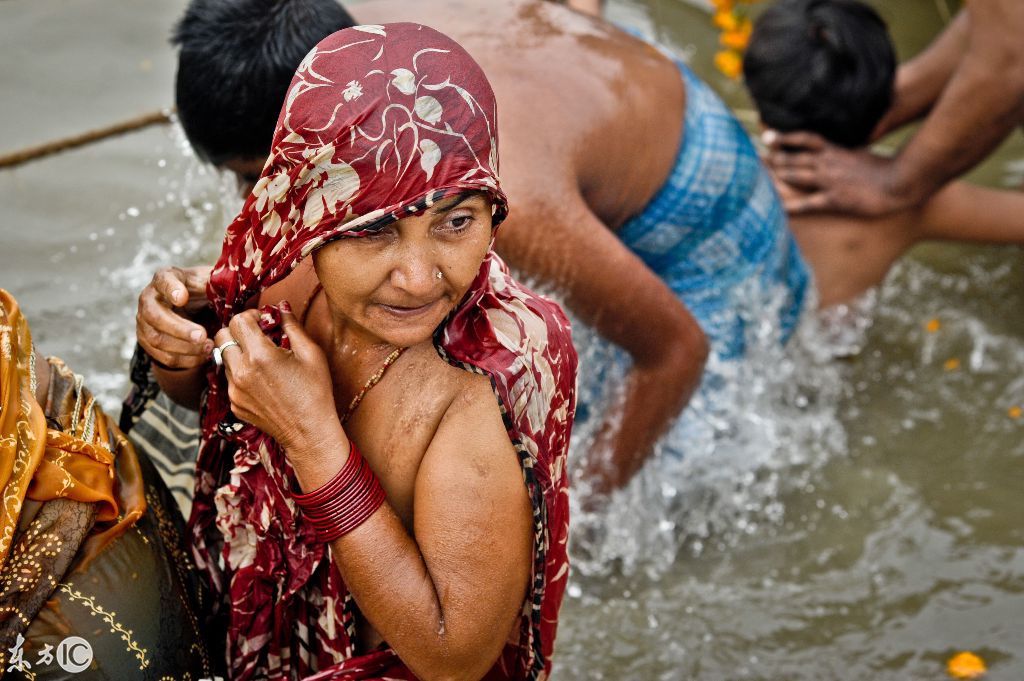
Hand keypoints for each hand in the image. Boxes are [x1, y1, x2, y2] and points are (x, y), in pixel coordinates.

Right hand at [136, 266, 212, 368]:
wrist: (192, 308)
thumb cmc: (202, 292)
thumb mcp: (209, 282)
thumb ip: (214, 283)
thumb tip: (224, 288)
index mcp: (165, 278)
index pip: (163, 280)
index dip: (170, 289)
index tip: (182, 297)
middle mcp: (149, 299)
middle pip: (155, 316)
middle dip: (180, 329)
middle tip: (202, 336)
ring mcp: (144, 322)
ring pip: (157, 340)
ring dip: (185, 348)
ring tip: (209, 347)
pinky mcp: (147, 342)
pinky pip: (162, 356)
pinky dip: (184, 360)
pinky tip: (202, 357)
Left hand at [214, 306, 342, 454]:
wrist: (309, 432)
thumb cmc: (316, 392)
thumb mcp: (311, 353)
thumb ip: (292, 326)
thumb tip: (282, 307)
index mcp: (260, 355)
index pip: (239, 320)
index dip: (252, 315)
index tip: (264, 321)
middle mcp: (241, 372)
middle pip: (222, 336)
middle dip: (238, 331)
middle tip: (257, 336)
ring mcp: (234, 390)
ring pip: (223, 357)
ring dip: (238, 352)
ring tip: (262, 360)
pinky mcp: (234, 404)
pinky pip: (230, 379)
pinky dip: (241, 373)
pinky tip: (263, 380)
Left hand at [762, 130, 913, 216]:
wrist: (901, 181)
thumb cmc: (882, 170)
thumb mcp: (859, 154)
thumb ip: (841, 152)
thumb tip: (830, 150)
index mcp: (835, 150)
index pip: (804, 138)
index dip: (784, 137)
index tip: (766, 136)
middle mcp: (828, 163)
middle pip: (792, 158)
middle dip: (770, 160)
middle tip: (751, 161)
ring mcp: (830, 181)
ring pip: (795, 176)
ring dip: (775, 177)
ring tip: (756, 180)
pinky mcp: (835, 199)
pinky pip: (808, 203)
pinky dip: (791, 207)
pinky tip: (777, 210)